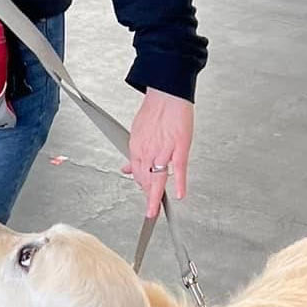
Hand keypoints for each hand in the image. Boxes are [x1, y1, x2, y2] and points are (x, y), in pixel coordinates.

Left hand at [122, 89, 193, 219]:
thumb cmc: (155, 111)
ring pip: (157, 178)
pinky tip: (180, 195)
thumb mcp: (138, 132)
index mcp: (137, 147)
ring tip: (153, 212)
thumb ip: (134, 152)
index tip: (144, 192)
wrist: (167, 94)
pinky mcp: (180, 147)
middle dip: (146, 195)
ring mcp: (164, 150)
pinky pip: (179, 169)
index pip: (136, 173)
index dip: (140, 184)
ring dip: (154, 197)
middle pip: (144, 179)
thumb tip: (126, 167)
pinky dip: (180, 183)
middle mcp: (147, 151)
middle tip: (149, 210)